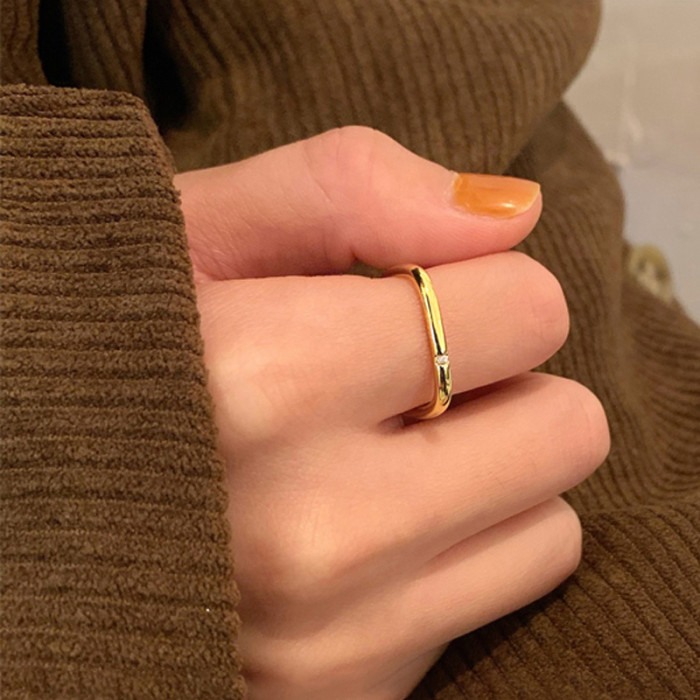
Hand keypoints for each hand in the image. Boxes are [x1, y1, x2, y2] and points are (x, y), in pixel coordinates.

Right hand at [174, 126, 609, 699]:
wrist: (43, 510)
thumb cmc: (119, 351)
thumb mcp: (196, 233)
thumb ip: (348, 190)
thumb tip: (511, 212)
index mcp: (261, 381)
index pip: (523, 311)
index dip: (484, 288)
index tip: (414, 301)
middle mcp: (307, 530)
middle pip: (564, 427)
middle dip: (501, 386)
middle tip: (405, 382)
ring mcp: (333, 633)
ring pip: (549, 524)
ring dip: (489, 473)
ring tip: (386, 455)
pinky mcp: (346, 690)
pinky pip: (498, 596)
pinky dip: (457, 548)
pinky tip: (369, 525)